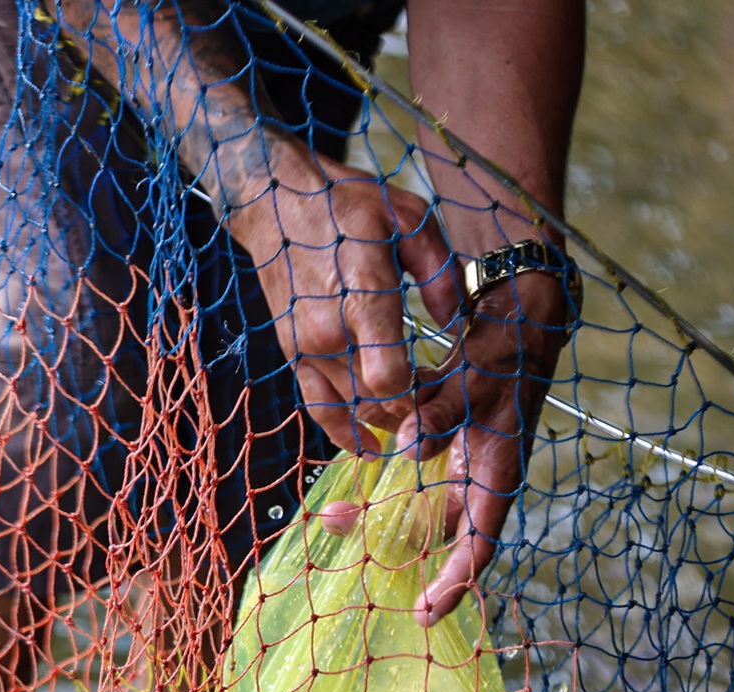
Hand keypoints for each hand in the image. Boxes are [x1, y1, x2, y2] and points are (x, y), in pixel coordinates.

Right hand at [226, 136, 462, 451]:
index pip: (387, 376)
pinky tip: (371, 448)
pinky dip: (345, 433)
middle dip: (411, 409)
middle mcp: (328, 332)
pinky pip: (318, 408)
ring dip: (385, 418)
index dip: (418, 395)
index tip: (441, 387)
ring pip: (352, 409)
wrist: (274, 202)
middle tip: (437, 398)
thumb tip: (459, 323)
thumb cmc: (345, 206)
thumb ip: (439, 273)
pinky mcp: (293, 355)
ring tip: (413, 413)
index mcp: (361, 297)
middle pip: (375, 401)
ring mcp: (305, 348)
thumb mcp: (407, 218)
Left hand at [319, 268, 571, 626]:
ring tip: (329, 516)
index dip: (454, 584)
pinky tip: (347, 476)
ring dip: (375, 513)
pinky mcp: (442, 441)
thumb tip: (407, 446)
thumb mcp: (474, 380)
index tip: (425, 615)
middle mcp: (478, 477)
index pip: (478, 546)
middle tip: (340, 538)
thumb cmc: (505, 351)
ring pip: (415, 504)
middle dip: (390, 546)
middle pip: (435, 532)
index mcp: (497, 476)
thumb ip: (441, 413)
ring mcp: (461, 462)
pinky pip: (409, 474)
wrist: (518, 314)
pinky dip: (380, 480)